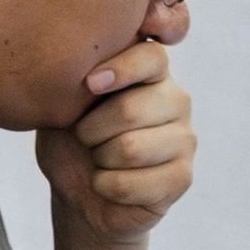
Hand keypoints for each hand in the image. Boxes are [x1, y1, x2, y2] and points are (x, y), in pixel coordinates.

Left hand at [38, 41, 194, 245]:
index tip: (90, 85)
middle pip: (130, 110)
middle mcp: (176, 100)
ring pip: (130, 149)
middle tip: (85, 138)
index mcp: (151, 73)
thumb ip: (80, 78)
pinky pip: (131, 184)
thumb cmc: (72, 141)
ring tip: (99, 160)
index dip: (121, 69)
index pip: (152, 57)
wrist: (79, 193)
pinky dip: (105, 187)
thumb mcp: (64, 103)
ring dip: (98, 161)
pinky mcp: (182, 177)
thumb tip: (89, 74)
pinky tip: (109, 184)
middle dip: (90, 132)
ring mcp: (184, 139)